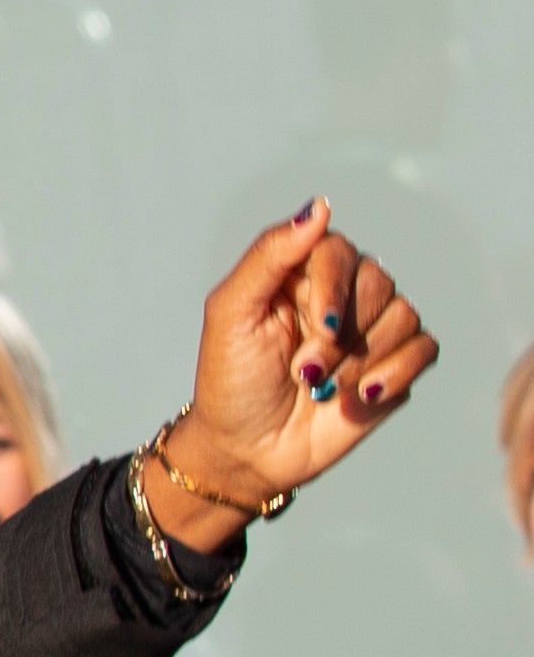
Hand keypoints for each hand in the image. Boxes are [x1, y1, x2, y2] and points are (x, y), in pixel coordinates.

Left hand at [148, 200, 437, 550]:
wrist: (248, 449)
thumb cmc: (231, 378)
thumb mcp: (232, 313)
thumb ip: (269, 255)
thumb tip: (319, 207)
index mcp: (300, 274)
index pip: (338, 250)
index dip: (334, 286)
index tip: (317, 327)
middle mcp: (341, 294)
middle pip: (377, 281)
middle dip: (340, 336)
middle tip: (304, 372)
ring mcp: (372, 328)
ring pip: (403, 315)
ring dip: (361, 358)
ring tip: (321, 387)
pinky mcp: (396, 363)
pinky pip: (425, 348)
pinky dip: (396, 372)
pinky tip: (362, 394)